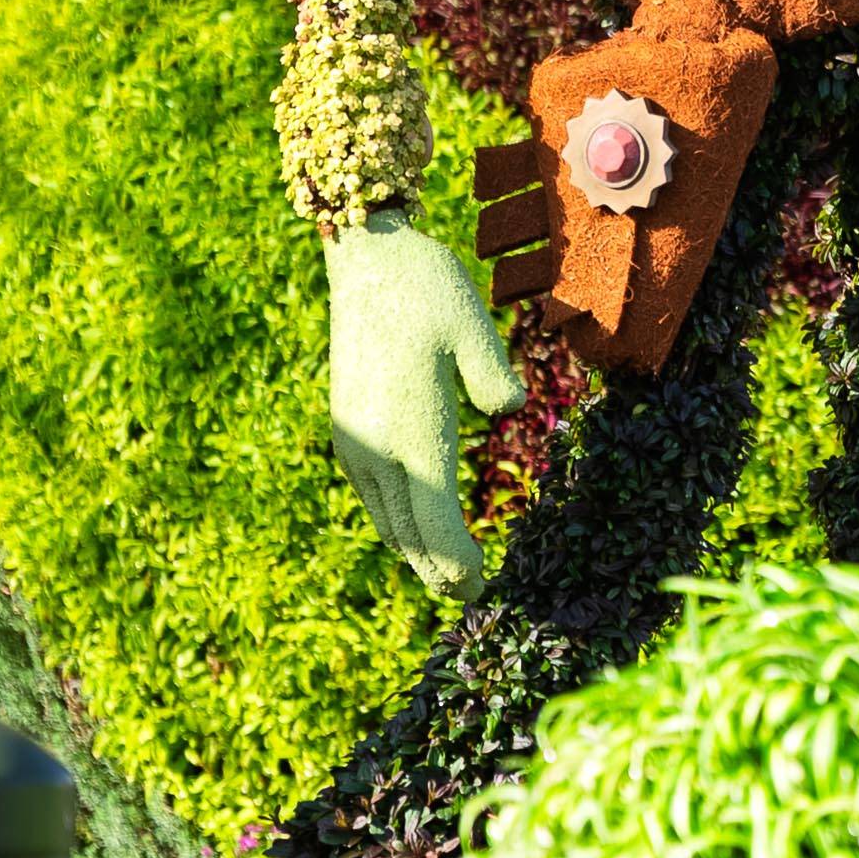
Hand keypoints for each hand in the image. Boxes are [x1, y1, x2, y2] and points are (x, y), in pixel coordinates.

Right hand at [325, 207, 523, 598]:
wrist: (366, 261)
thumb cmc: (429, 290)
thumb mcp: (474, 327)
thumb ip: (494, 377)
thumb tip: (510, 409)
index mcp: (413, 435)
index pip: (436, 526)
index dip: (458, 565)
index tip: (481, 589)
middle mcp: (377, 450)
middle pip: (408, 536)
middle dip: (440, 572)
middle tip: (473, 596)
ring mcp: (356, 443)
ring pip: (386, 520)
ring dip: (416, 553)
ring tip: (449, 574)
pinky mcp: (347, 430)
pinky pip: (373, 496)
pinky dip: (398, 522)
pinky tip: (419, 524)